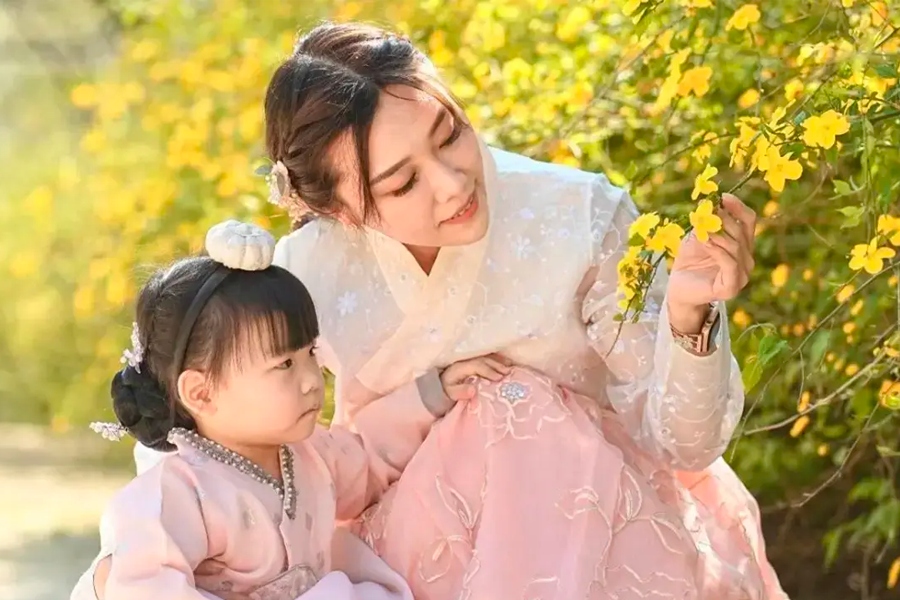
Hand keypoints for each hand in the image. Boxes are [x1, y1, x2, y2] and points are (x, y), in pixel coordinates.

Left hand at [440, 354, 511, 401]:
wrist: (440, 383)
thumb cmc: (447, 389)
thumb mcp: (450, 393)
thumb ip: (460, 392)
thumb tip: (473, 390)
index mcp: (461, 366)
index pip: (477, 366)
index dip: (488, 371)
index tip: (499, 378)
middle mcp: (467, 360)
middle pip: (484, 360)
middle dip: (497, 366)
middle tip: (509, 373)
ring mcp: (471, 358)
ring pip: (487, 357)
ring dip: (500, 362)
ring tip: (511, 368)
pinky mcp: (475, 360)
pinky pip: (488, 357)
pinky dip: (499, 359)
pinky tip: (508, 363)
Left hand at [668, 194, 756, 330]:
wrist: (677, 289)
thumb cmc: (689, 262)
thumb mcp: (697, 237)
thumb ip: (706, 223)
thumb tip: (709, 203)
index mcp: (742, 245)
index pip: (749, 221)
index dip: (738, 207)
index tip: (722, 196)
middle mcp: (747, 260)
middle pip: (741, 232)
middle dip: (724, 219)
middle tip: (707, 212)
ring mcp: (742, 275)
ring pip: (736, 247)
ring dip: (718, 234)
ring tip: (702, 228)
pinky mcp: (731, 288)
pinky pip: (730, 264)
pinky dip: (717, 250)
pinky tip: (705, 242)